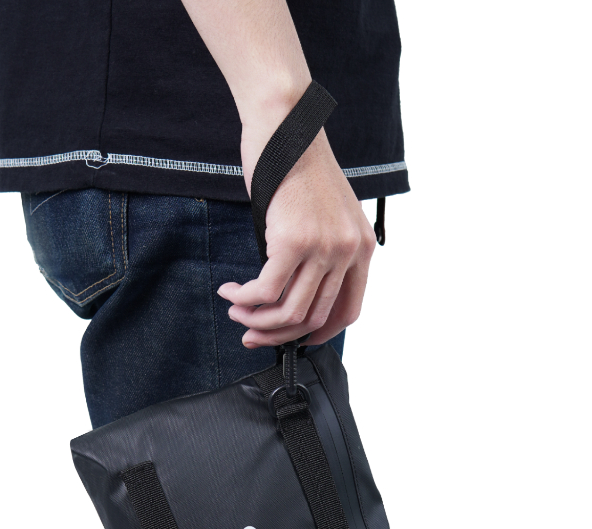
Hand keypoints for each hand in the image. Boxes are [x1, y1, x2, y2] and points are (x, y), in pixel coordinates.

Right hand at [217, 125, 376, 348]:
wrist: (286, 125)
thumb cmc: (298, 164)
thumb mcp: (324, 215)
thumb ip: (321, 254)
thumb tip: (292, 294)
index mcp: (361, 247)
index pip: (348, 311)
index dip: (319, 334)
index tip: (294, 341)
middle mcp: (348, 251)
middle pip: (313, 318)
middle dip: (277, 335)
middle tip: (251, 334)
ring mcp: (323, 248)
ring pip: (289, 311)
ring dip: (256, 320)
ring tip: (236, 311)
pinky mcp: (293, 241)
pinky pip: (265, 291)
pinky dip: (243, 298)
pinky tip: (230, 291)